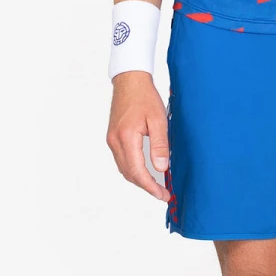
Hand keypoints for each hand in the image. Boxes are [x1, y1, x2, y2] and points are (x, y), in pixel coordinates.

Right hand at [106, 70, 170, 202]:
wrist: (129, 81)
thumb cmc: (145, 97)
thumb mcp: (158, 120)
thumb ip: (160, 145)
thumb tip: (162, 168)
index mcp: (126, 138)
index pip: (138, 171)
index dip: (151, 186)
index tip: (163, 194)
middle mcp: (115, 142)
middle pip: (129, 174)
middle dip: (146, 187)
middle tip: (163, 193)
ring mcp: (112, 140)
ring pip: (124, 169)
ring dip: (139, 180)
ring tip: (156, 185)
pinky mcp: (113, 138)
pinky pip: (122, 161)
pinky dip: (133, 170)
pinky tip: (145, 171)